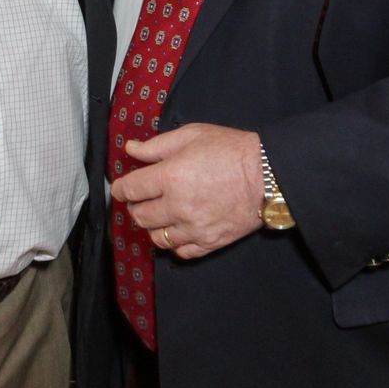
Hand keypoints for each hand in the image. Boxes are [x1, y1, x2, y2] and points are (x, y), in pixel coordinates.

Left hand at [110, 123, 264, 258]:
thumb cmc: (232, 150)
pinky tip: (179, 229)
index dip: (120, 188)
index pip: (130, 189)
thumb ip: (157, 145)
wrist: (268, 174)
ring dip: (153, 226)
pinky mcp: (210, 242)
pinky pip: (181, 252)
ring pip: (157, 237)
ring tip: (161, 213)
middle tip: (142, 198)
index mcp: (171, 176)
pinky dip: (175, 243)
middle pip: (139, 216)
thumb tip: (131, 150)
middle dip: (135, 206)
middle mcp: (178, 206)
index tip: (121, 187)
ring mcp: (194, 227)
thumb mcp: (191, 135)